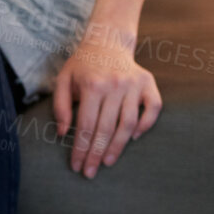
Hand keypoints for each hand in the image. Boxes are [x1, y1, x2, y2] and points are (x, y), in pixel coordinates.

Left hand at [52, 25, 161, 177]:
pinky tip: (133, 139)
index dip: (81, 149)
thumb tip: (63, 133)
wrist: (107, 41)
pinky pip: (153, 109)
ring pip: (128, 124)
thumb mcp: (63, 79)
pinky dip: (146, 126)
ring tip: (107, 162)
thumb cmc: (82, 65)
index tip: (77, 166)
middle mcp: (115, 85)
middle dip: (96, 154)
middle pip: (106, 129)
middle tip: (90, 172)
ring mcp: (134, 84)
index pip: (86, 126)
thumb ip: (60, 106)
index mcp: (92, 84)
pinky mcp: (148, 83)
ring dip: (118, 147)